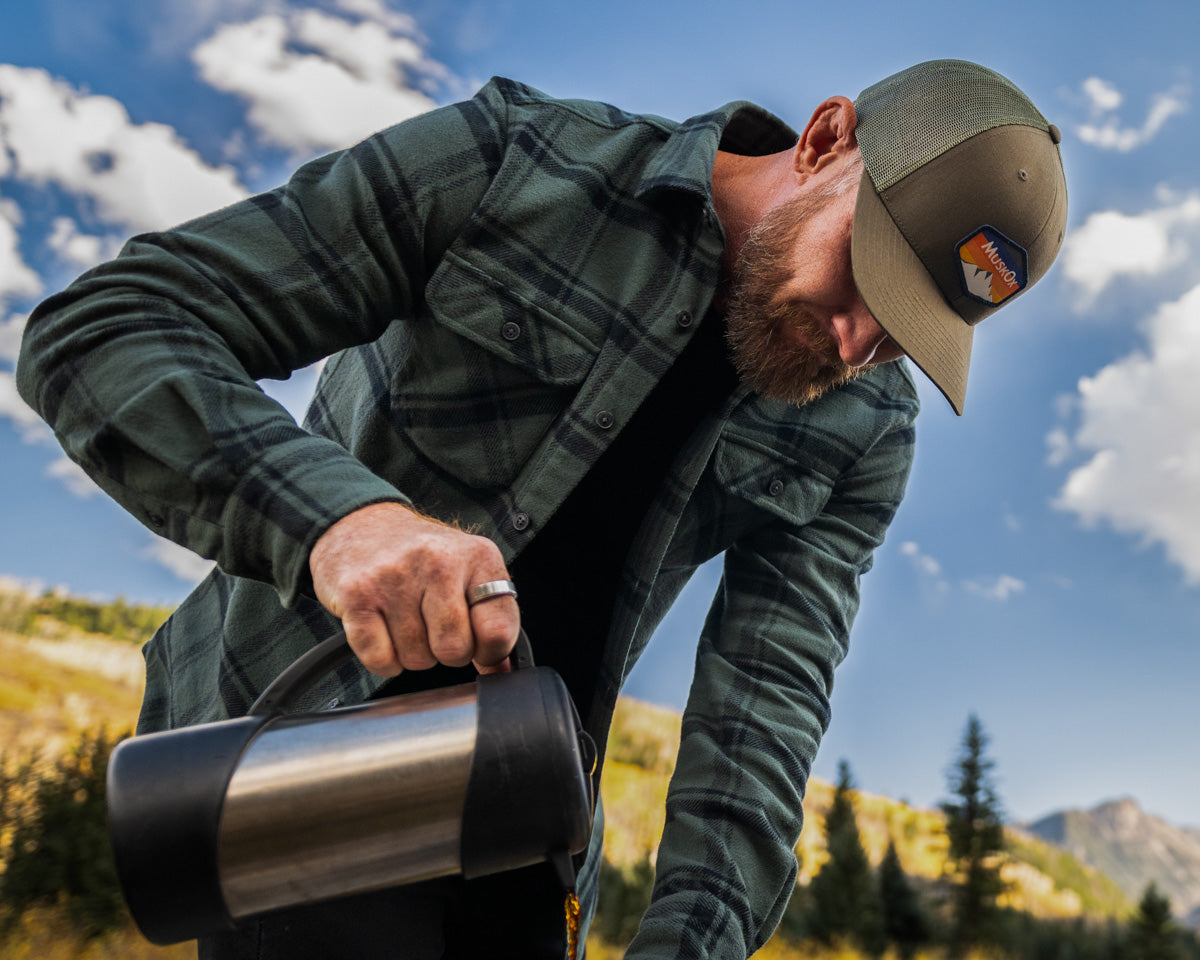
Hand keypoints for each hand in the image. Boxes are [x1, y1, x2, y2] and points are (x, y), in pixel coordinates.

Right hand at [308, 502, 518, 676]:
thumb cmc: (422, 556)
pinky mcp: (357, 594)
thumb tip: (500, 670)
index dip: (489, 652)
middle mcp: (438, 561)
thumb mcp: (469, 571)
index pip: (498, 631)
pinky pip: (380, 659)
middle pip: (454, 650)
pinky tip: (384, 630)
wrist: (362, 524)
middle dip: (445, 652)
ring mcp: (395, 576)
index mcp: (478, 557)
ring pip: (416, 659)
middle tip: (434, 628)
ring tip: (406, 620)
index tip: (478, 647)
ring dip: (412, 653)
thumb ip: (491, 618)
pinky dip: (383, 659)